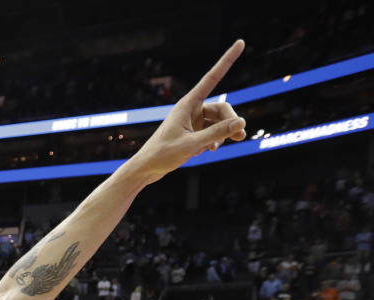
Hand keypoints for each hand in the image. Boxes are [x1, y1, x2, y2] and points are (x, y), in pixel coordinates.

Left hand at [130, 40, 246, 183]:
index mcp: (187, 104)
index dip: (227, 60)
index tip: (241, 42)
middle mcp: (191, 109)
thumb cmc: (163, 155)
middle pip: (221, 108)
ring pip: (218, 122)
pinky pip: (212, 132)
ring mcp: (192, 121)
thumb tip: (241, 122)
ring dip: (224, 133)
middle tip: (240, 136)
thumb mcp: (192, 145)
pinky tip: (209, 150)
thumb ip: (217, 133)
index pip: (213, 78)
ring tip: (223, 146)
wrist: (146, 169)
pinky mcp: (192, 132)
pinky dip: (214, 140)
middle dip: (232, 121)